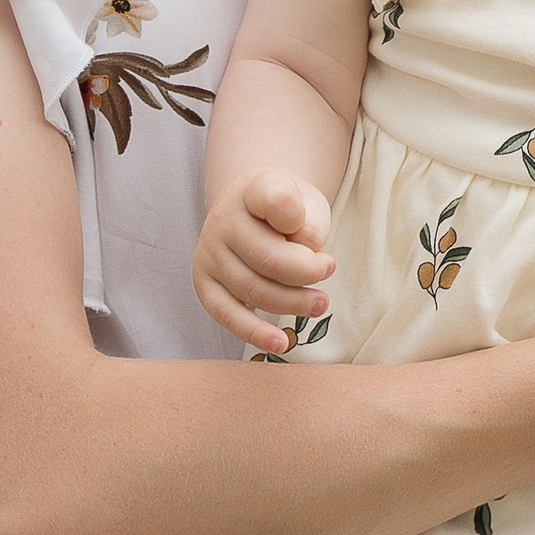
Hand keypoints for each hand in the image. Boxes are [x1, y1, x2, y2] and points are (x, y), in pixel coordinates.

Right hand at [193, 171, 337, 352]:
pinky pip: (227, 314)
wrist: (251, 210)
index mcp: (253, 191)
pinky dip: (255, 332)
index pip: (272, 198)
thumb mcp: (307, 201)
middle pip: (268, 259)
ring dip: (292, 303)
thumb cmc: (287, 210)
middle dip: (307, 274)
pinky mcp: (205, 285)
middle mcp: (223, 220)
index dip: (294, 216)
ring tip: (319, 303)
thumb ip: (309, 221)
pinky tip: (281, 343)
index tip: (316, 237)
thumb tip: (305, 251)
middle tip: (329, 271)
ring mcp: (209, 254)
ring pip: (253, 290)